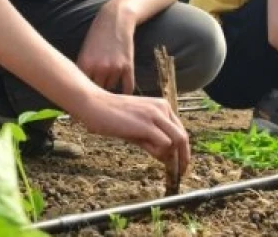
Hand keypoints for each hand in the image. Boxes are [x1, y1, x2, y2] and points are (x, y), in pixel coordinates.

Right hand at [74, 90, 189, 175]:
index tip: (180, 163)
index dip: (183, 149)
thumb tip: (165, 157)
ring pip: (177, 141)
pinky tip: (146, 150)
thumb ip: (151, 138)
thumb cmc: (111, 116)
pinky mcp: (146, 125)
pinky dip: (159, 153)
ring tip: (157, 160)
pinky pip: (165, 144)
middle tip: (180, 172)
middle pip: (183, 137)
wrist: (94, 104)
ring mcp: (155, 115)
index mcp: (161, 106)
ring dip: (170, 156)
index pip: (180, 130)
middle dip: (183, 158)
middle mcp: (162, 108)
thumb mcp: (136, 126)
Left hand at [78, 0, 136, 94]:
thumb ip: (83, 68)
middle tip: (96, 98)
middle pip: (96, 90)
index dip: (81, 94)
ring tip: (109, 88)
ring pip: (111, 88)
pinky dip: (125, 92)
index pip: (81, 87)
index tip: (81, 101)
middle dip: (96, 92)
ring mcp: (114, 68)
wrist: (115, 20)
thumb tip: (82, 88)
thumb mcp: (84, 50)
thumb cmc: (97, 35)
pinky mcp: (128, 66)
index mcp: (84, 63)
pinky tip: (123, 96)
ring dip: (109, 88)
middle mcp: (99, 68)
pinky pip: (127, 87)